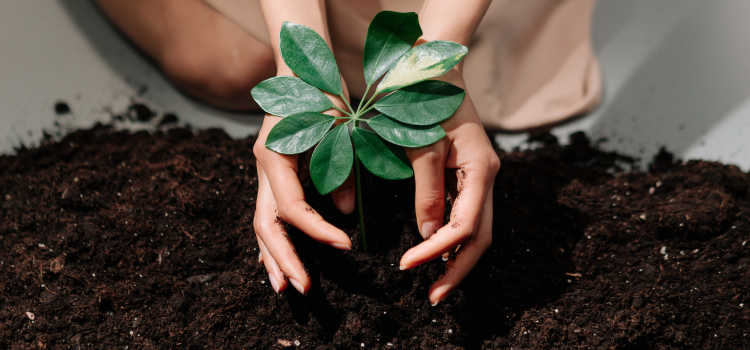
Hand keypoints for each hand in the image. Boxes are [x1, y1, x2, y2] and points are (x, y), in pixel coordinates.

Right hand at [253, 88, 354, 294]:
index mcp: (275, 156)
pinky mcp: (272, 175)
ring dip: (273, 257)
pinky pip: (269, 214)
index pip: (293, 208)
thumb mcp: (337, 130)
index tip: (345, 246)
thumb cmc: (321, 94)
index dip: (318, 231)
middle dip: (284, 259)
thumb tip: (347, 214)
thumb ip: (341, 171)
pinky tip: (280, 262)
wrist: (300, 70)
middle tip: (304, 288)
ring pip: (262, 224)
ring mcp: (263, 173)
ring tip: (285, 288)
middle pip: (267, 225)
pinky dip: (275, 239)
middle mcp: (263, 168)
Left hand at [399, 68, 499, 305]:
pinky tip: (436, 254)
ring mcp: (480, 177)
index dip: (437, 251)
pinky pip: (466, 215)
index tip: (407, 266)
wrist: (434, 68)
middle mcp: (487, 177)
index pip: (465, 226)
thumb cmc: (425, 100)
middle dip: (457, 270)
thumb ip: (427, 190)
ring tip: (434, 284)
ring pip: (476, 230)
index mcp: (482, 169)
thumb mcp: (423, 144)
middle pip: (480, 237)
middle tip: (432, 297)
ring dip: (456, 259)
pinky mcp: (467, 176)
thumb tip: (427, 235)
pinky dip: (451, 239)